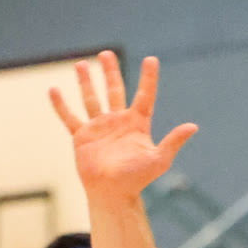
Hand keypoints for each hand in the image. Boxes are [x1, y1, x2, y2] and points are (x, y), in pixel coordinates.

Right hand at [50, 51, 194, 203]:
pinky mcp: (82, 137)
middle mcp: (118, 122)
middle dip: (110, 72)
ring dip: (86, 82)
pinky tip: (54, 90)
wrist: (112, 193)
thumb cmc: (137, 179)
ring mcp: (99, 128)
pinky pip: (69, 117)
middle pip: (114, 90)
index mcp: (137, 124)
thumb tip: (193, 126)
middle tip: (106, 54)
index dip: (148, 78)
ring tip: (81, 63)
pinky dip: (61, 105)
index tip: (151, 59)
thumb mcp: (159, 159)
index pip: (144, 95)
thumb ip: (173, 141)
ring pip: (91, 99)